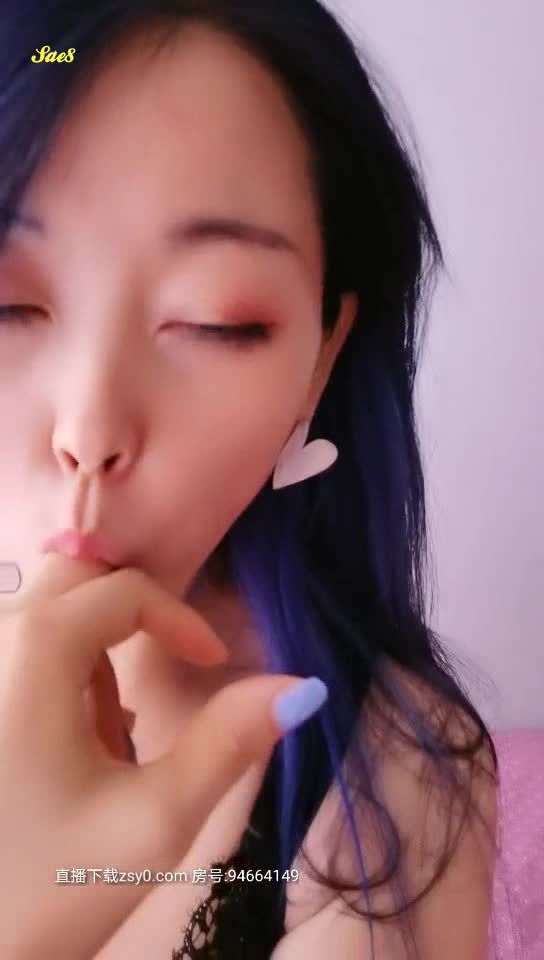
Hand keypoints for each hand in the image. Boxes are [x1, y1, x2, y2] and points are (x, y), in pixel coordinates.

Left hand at [0, 553, 310, 958]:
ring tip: (111, 746)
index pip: (127, 589)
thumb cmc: (47, 889)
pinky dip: (58, 681)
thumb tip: (301, 685)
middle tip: (161, 681)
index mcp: (32, 649)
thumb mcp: (155, 819)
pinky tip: (65, 754)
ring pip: (48, 617)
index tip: (214, 666)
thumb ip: (232, 741)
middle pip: (78, 581)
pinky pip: (19, 653)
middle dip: (132, 622)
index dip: (183, 621)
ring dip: (95, 659)